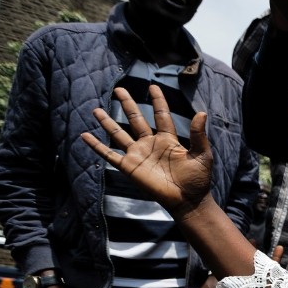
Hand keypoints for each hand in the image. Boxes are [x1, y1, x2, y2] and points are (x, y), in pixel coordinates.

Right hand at [81, 85, 212, 221]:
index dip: (158, 101)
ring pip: (119, 134)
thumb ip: (198, 134)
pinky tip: (85, 136)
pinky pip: (109, 154)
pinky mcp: (129, 167)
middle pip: (136, 120)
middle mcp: (150, 144)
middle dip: (128, 104)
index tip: (153, 86)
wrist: (187, 200)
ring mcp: (138, 155)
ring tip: (96, 110)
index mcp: (168, 139)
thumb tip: (202, 112)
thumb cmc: (197, 179)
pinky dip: (97, 146)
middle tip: (119, 90)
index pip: (161, 115)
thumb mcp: (202, 154)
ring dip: (108, 122)